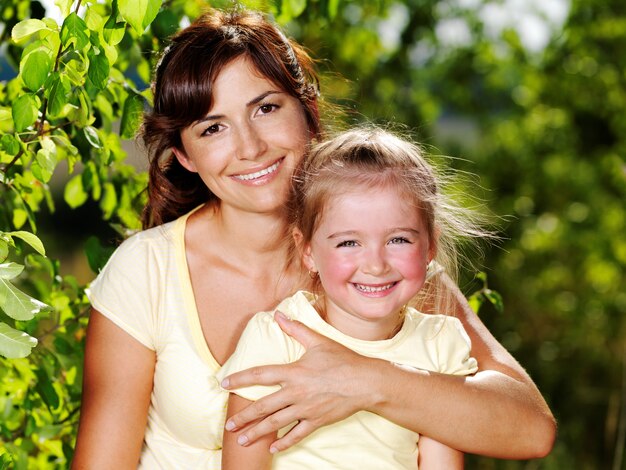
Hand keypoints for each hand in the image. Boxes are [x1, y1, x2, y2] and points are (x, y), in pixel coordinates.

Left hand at [221, 311, 374, 451]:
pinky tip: (272, 447)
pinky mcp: (317, 421)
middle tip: (228, 425)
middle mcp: (296, 392)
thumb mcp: (318, 341)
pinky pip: (297, 434)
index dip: (240, 379)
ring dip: (257, 432)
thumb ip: (296, 329)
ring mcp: (306, 409)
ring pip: (276, 424)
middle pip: (263, 407)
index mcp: (294, 372)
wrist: (366, 382)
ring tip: (242, 439)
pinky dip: (284, 442)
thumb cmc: (343, 360)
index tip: (225, 384)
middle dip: (244, 417)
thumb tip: (279, 315)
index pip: (261, 375)